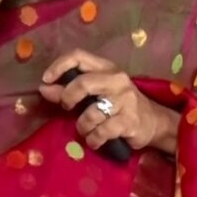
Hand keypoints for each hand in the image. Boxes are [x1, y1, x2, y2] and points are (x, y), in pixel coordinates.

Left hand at [38, 49, 178, 153]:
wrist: (153, 122)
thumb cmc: (118, 105)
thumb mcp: (94, 94)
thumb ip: (69, 90)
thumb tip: (43, 88)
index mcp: (106, 67)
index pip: (79, 56)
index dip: (59, 66)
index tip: (46, 80)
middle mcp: (117, 80)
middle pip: (83, 83)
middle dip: (68, 98)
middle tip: (66, 107)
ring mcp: (126, 100)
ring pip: (91, 113)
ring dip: (82, 126)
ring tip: (85, 130)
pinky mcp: (130, 121)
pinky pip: (102, 132)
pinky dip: (93, 139)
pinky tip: (95, 141)